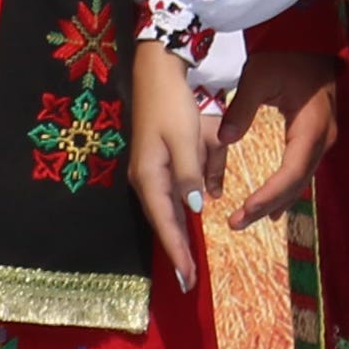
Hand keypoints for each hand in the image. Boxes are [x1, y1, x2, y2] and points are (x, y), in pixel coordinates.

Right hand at [122, 42, 229, 296]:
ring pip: (172, 204)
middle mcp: (148, 178)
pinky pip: (179, 184)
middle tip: (189, 280)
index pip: (166, 224)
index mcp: (150, 177)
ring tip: (190, 258)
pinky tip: (199, 208)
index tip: (188, 279)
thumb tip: (194, 208)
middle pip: (165, 220)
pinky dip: (189, 197)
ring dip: (182, 229)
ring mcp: (153, 168)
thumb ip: (190, 175)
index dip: (178, 252)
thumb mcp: (186, 139)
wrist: (157, 69)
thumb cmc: (172, 103)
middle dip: (178, 249)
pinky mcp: (162, 156)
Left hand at [222, 48, 345, 225]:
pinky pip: (301, 169)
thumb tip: (226, 139)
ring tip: (249, 219)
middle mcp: (322, 137)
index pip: (290, 172)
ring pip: (300, 179)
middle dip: (268, 204)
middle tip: (237, 223)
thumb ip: (241, 109)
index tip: (243, 211)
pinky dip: (285, 188)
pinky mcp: (316, 135)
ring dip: (276, 200)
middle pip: (296, 182)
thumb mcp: (258, 77)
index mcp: (311, 126)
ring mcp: (322, 137)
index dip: (268, 195)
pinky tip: (272, 204)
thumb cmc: (284, 54)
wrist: (307, 36)